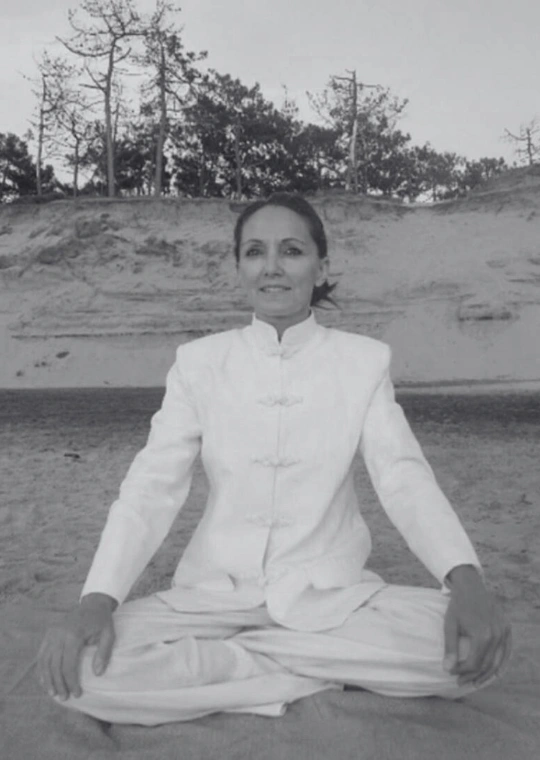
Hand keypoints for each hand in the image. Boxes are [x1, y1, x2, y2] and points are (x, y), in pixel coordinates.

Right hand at [37, 593, 116, 700]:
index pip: (68, 664)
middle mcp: (59, 633)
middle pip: (54, 665)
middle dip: (59, 684)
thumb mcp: (109, 634)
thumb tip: (97, 674)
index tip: (77, 693)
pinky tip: (45, 681)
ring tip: (53, 693)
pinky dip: (41, 669)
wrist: (92, 604)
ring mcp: (52, 633)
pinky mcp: (49, 633)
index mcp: (74, 634)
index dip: (71, 681)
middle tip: (64, 698)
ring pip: (44, 661)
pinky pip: (41, 654)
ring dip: (47, 679)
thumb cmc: (102, 621)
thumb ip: (104, 653)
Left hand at [443, 565, 511, 686]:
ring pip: (498, 662)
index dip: (462, 671)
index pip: (473, 663)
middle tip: (460, 682)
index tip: (451, 672)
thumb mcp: (450, 625)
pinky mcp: (507, 629)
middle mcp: (496, 636)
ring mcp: (504, 632)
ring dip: (487, 675)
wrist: (471, 586)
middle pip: (486, 665)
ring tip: (475, 682)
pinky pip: (506, 652)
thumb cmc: (458, 606)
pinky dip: (500, 664)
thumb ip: (450, 648)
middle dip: (472, 676)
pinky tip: (492, 672)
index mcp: (482, 635)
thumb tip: (447, 669)